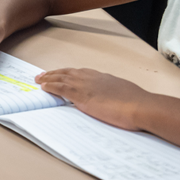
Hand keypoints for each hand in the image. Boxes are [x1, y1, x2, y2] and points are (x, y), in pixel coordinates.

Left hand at [35, 68, 150, 129]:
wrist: (140, 106)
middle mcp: (92, 77)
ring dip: (49, 78)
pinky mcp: (82, 96)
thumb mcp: (124, 94)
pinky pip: (61, 88)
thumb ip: (113, 94)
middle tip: (44, 74)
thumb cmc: (137, 104)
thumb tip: (111, 98)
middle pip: (68, 72)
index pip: (80, 73)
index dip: (69, 73)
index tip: (62, 74)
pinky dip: (51, 86)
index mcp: (102, 77)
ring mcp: (86, 85)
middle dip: (55, 73)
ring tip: (39, 79)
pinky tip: (44, 87)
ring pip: (61, 78)